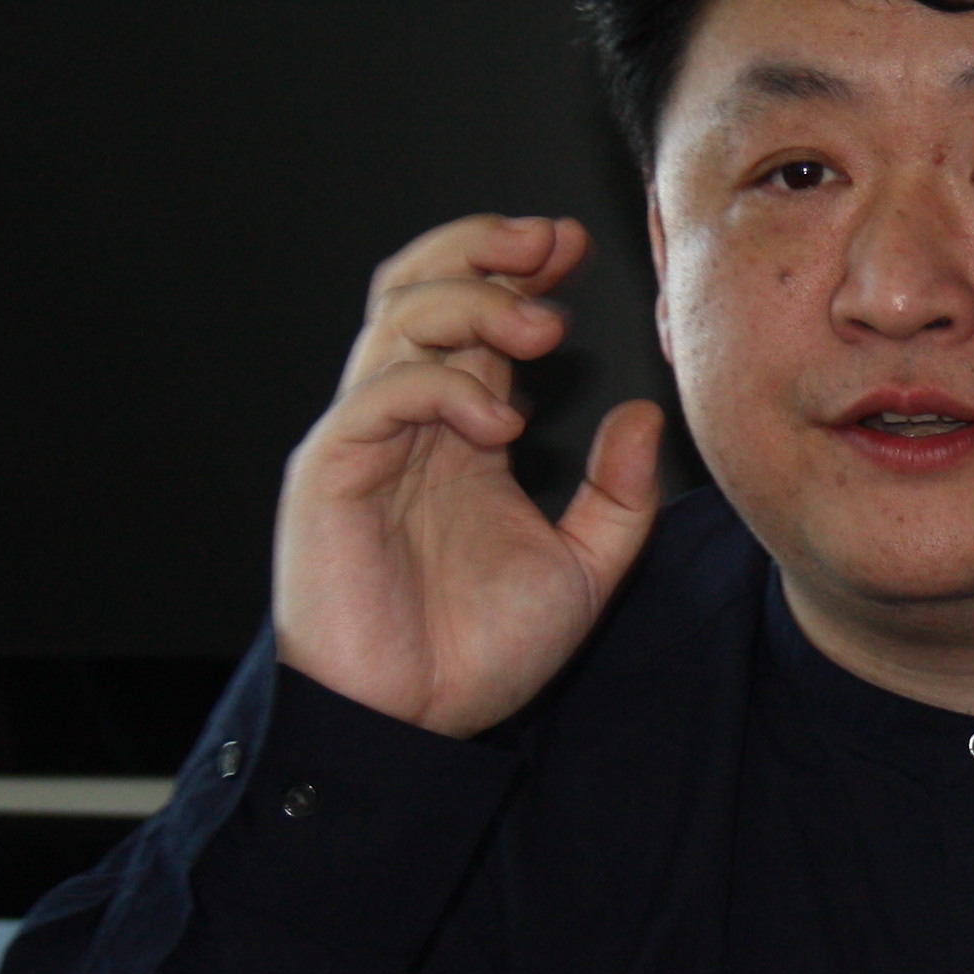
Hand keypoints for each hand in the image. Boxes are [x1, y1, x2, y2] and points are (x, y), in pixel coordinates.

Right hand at [272, 213, 666, 737]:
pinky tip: (498, 422)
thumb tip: (644, 417)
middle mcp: (406, 420)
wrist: (411, 728)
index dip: (517, 267)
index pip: (475, 314)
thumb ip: (619, 497)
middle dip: (483, 247)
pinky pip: (377, 394)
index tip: (577, 247)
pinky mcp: (330, 474)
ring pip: (396, 320)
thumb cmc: (473, 655)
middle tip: (551, 245)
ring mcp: (363, 440)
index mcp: (458, 429)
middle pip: (419, 286)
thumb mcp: (583, 570)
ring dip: (474, 303)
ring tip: (542, 329)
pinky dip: (442, 386)